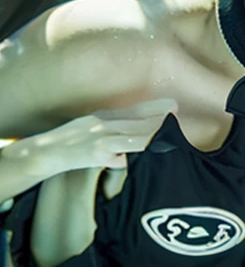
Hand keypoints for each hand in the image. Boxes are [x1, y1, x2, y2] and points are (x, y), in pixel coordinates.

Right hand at [6, 99, 177, 179]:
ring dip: (150, 140)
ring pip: (131, 139)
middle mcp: (103, 125)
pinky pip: (117, 159)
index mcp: (104, 117)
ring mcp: (99, 140)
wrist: (43, 152)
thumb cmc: (72, 142)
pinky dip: (128, 160)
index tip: (174, 105)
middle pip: (137, 124)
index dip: (155, 108)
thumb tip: (140, 136)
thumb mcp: (94, 129)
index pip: (135, 111)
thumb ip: (116, 130)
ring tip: (169, 140)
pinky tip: (142, 161)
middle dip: (159, 123)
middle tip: (178, 118)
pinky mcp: (93, 156)